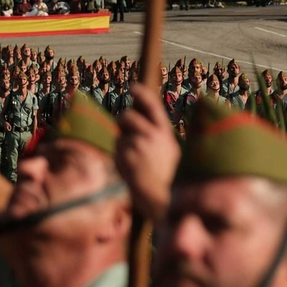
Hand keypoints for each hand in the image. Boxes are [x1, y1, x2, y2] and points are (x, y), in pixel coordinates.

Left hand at [117, 84, 180, 220]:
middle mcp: (152, 135)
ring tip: (137, 164)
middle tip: (125, 132)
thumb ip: (156, 137)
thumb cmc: (167, 179)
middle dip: (122, 122)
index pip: (152, 105)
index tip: (132, 87)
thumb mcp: (169, 152)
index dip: (141, 93)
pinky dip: (121, 161)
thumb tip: (136, 121)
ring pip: (120, 137)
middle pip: (126, 116)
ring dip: (123, 148)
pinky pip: (117, 152)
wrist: (163, 199)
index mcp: (165, 134)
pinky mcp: (125, 156)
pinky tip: (132, 172)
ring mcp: (138, 145)